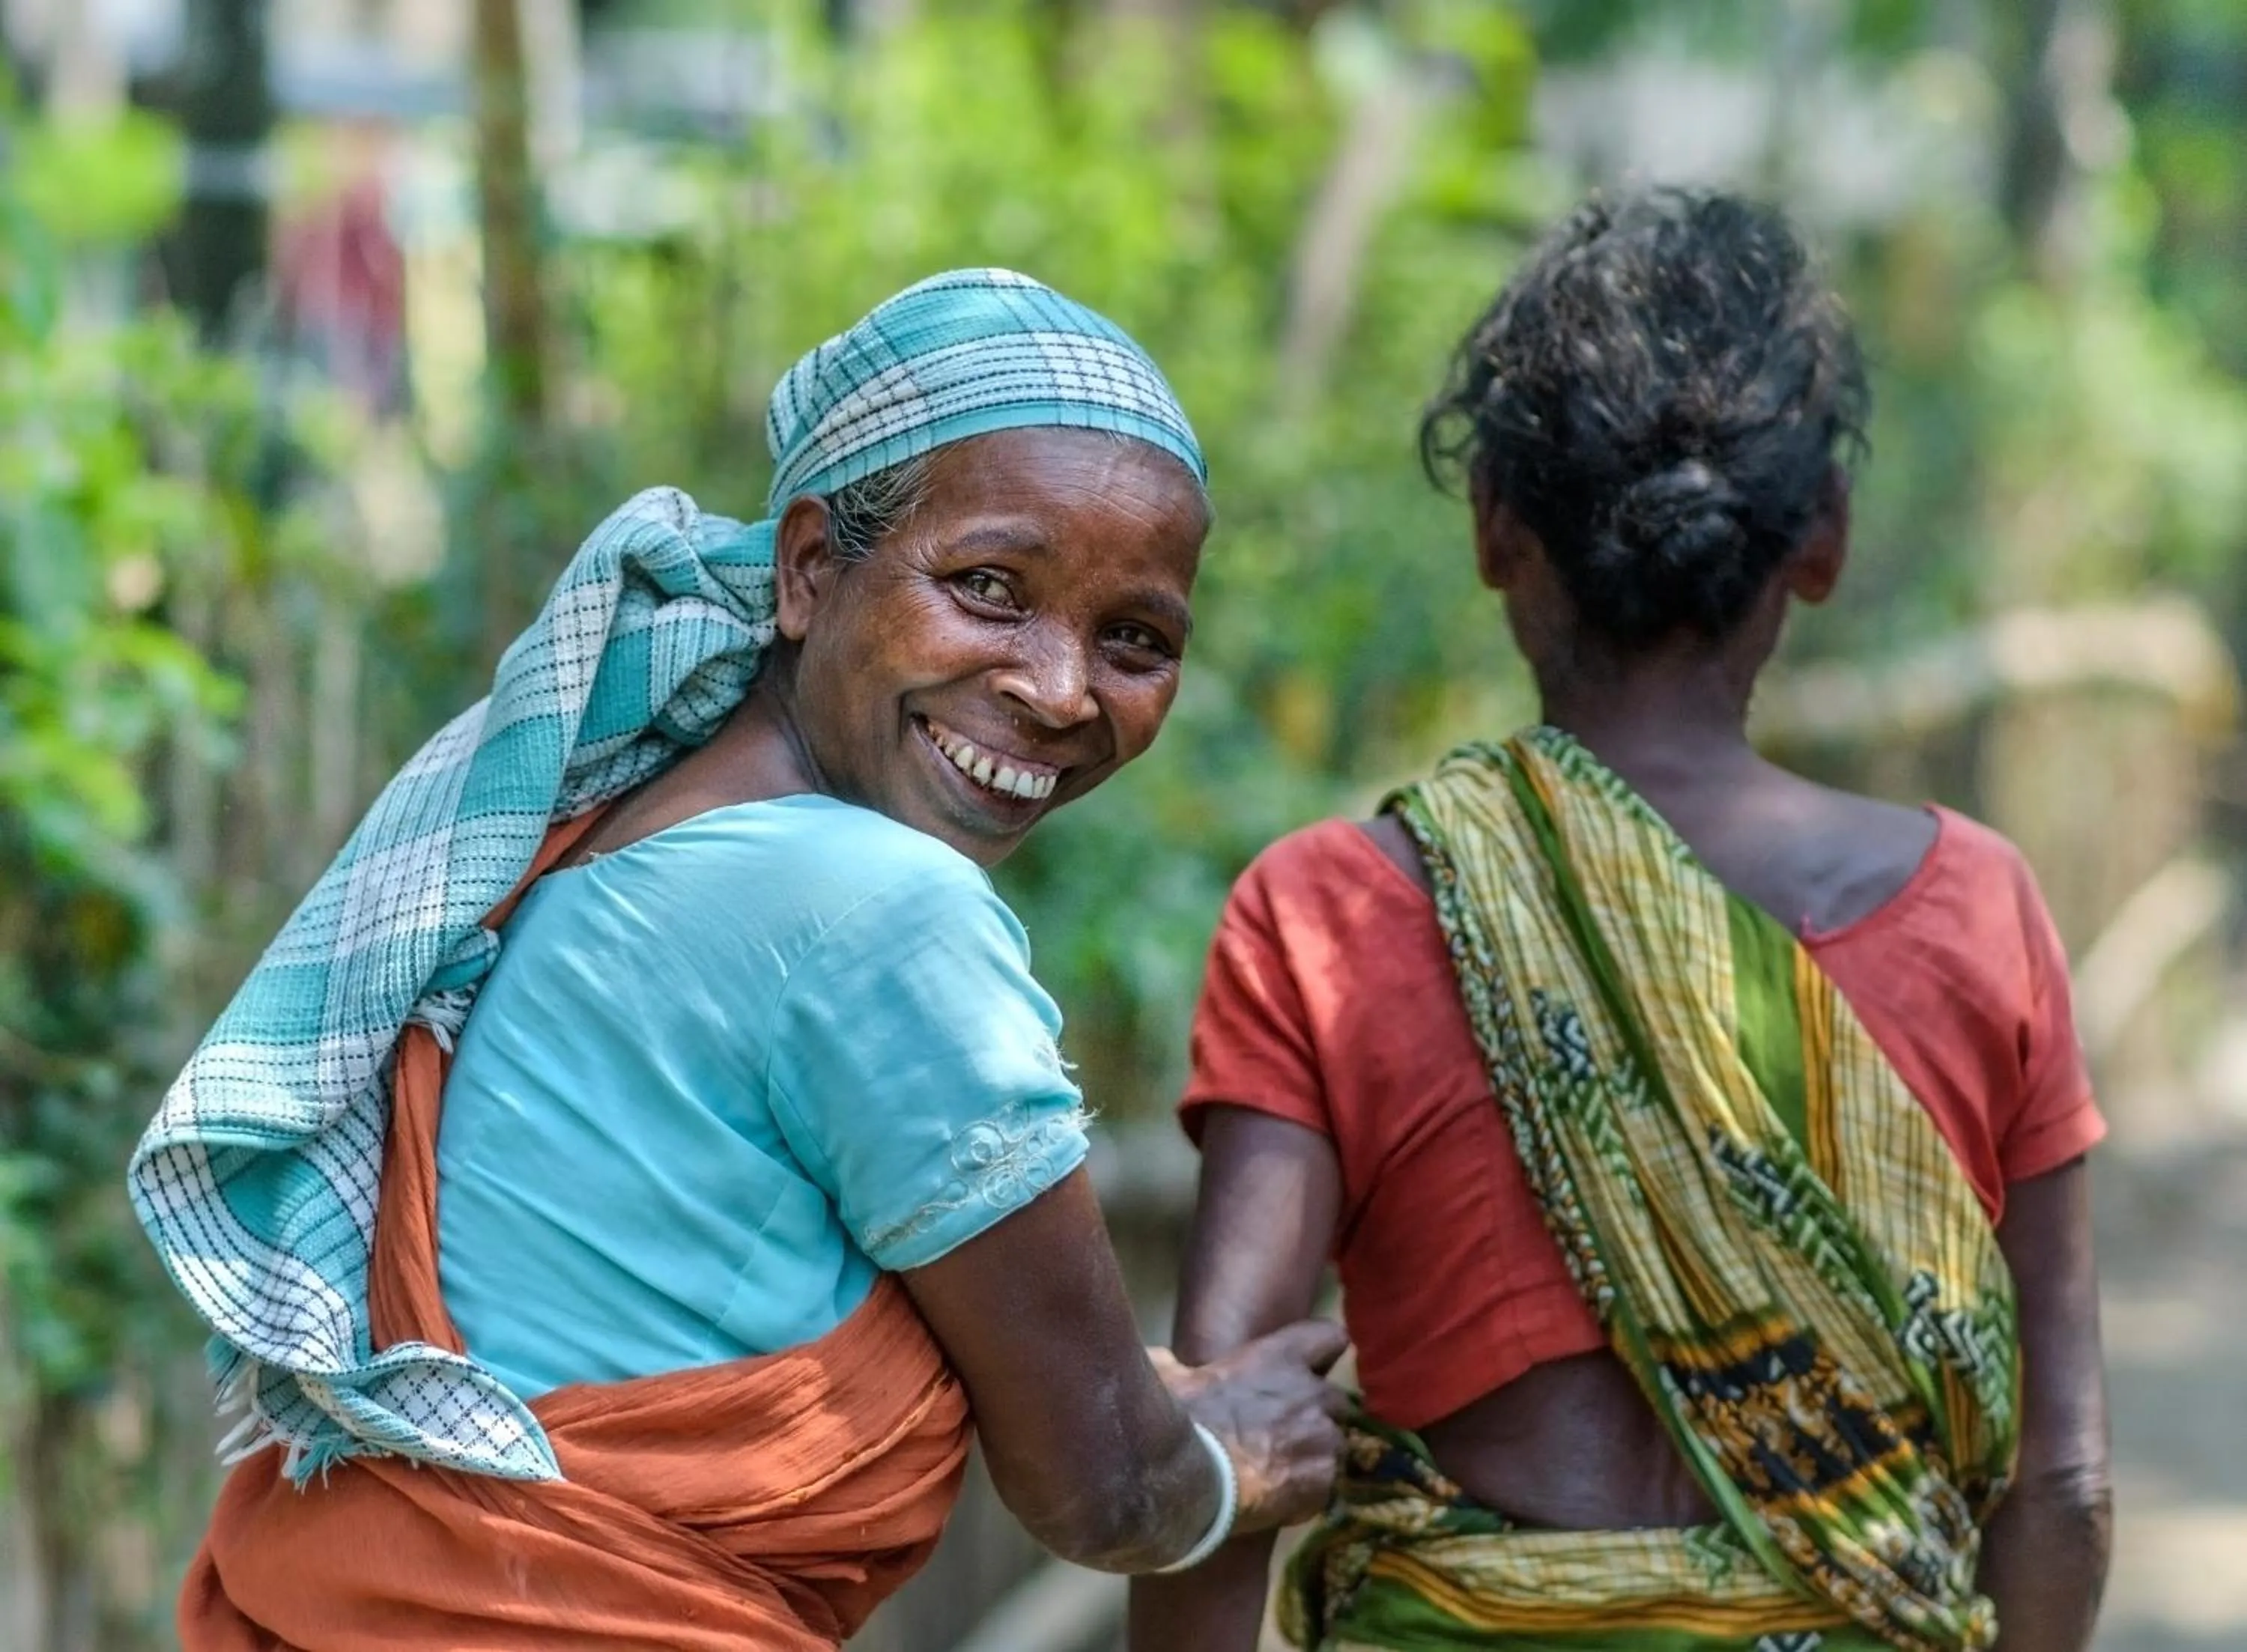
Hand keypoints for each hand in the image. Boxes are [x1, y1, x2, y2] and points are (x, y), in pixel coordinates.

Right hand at [1149, 1319, 1348, 1533]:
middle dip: (1319, 1415)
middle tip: (1288, 1433)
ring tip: (1282, 1474)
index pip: (1329, 1337)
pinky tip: (1280, 1501)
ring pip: (1335, 1447)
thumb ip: (1174, 1365)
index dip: (1323, 1352)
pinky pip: (1325, 1488)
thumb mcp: (1169, 1377)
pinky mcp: (1323, 1482)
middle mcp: (1312, 1393)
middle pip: (1338, 1401)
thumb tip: (1161, 1360)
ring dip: (1315, 1457)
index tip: (1312, 1366)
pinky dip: (1307, 1494)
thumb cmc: (1181, 1418)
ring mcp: (1323, 1440)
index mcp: (1280, 1358)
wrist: (1191, 1478)